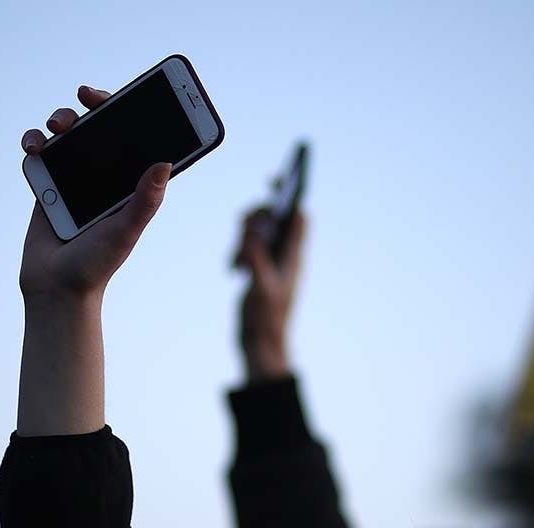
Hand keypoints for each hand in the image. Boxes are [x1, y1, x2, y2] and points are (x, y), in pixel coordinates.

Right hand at [16, 83, 172, 434]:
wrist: (56, 289)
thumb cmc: (97, 264)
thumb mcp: (126, 230)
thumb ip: (144, 200)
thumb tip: (165, 162)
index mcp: (130, 184)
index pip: (137, 137)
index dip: (134, 111)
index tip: (130, 93)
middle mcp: (105, 176)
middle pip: (101, 127)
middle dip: (94, 105)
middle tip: (86, 95)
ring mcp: (74, 178)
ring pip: (68, 134)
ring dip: (61, 118)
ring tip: (57, 126)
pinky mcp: (46, 185)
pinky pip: (40, 153)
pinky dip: (34, 141)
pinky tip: (35, 146)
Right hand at [233, 207, 305, 381]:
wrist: (260, 343)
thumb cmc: (266, 319)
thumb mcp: (261, 288)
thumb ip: (257, 259)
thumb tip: (253, 233)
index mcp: (294, 256)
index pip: (297, 215)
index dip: (289, 193)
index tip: (274, 179)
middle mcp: (285, 255)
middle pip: (273, 218)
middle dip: (256, 218)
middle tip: (243, 234)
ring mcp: (271, 261)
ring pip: (258, 232)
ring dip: (244, 238)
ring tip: (238, 261)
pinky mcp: (259, 269)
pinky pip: (248, 247)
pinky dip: (239, 251)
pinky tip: (235, 268)